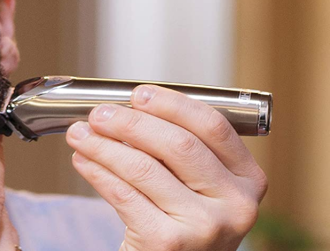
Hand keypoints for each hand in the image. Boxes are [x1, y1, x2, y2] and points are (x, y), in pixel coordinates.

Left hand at [66, 85, 267, 250]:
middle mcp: (235, 205)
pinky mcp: (168, 243)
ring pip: (144, 168)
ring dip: (104, 145)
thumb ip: (181, 151)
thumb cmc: (184, 223)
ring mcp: (204, 226)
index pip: (213, 127)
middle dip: (131, 122)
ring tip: (80, 134)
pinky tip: (84, 160)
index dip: (172, 104)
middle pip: (178, 144)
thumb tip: (127, 108)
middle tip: (99, 114)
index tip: (139, 93)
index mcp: (249, 180)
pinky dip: (97, 172)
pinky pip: (123, 194)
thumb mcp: (201, 188)